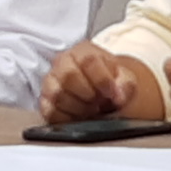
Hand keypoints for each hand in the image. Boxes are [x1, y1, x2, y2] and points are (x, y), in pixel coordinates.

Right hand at [38, 42, 162, 123]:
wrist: (101, 91)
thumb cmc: (110, 81)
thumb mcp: (125, 79)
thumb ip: (125, 84)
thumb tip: (118, 95)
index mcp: (83, 51)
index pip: (88, 61)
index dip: (102, 80)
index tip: (112, 94)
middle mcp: (62, 62)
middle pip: (68, 76)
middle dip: (88, 94)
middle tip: (100, 103)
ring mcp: (50, 81)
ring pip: (57, 95)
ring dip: (79, 108)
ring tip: (92, 110)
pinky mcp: (44, 101)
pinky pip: (50, 112)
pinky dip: (67, 119)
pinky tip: (80, 118)